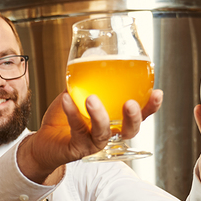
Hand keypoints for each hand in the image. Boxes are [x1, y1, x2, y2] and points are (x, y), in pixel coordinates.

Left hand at [17, 90, 163, 183]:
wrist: (44, 140)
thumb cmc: (65, 117)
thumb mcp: (78, 92)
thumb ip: (88, 77)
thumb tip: (95, 53)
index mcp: (115, 119)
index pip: (140, 114)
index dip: (151, 106)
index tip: (157, 93)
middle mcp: (109, 133)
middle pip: (130, 130)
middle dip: (134, 117)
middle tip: (130, 104)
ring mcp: (94, 142)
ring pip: (104, 133)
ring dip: (100, 116)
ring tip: (92, 99)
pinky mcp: (78, 148)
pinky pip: (78, 128)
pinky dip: (73, 113)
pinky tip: (67, 99)